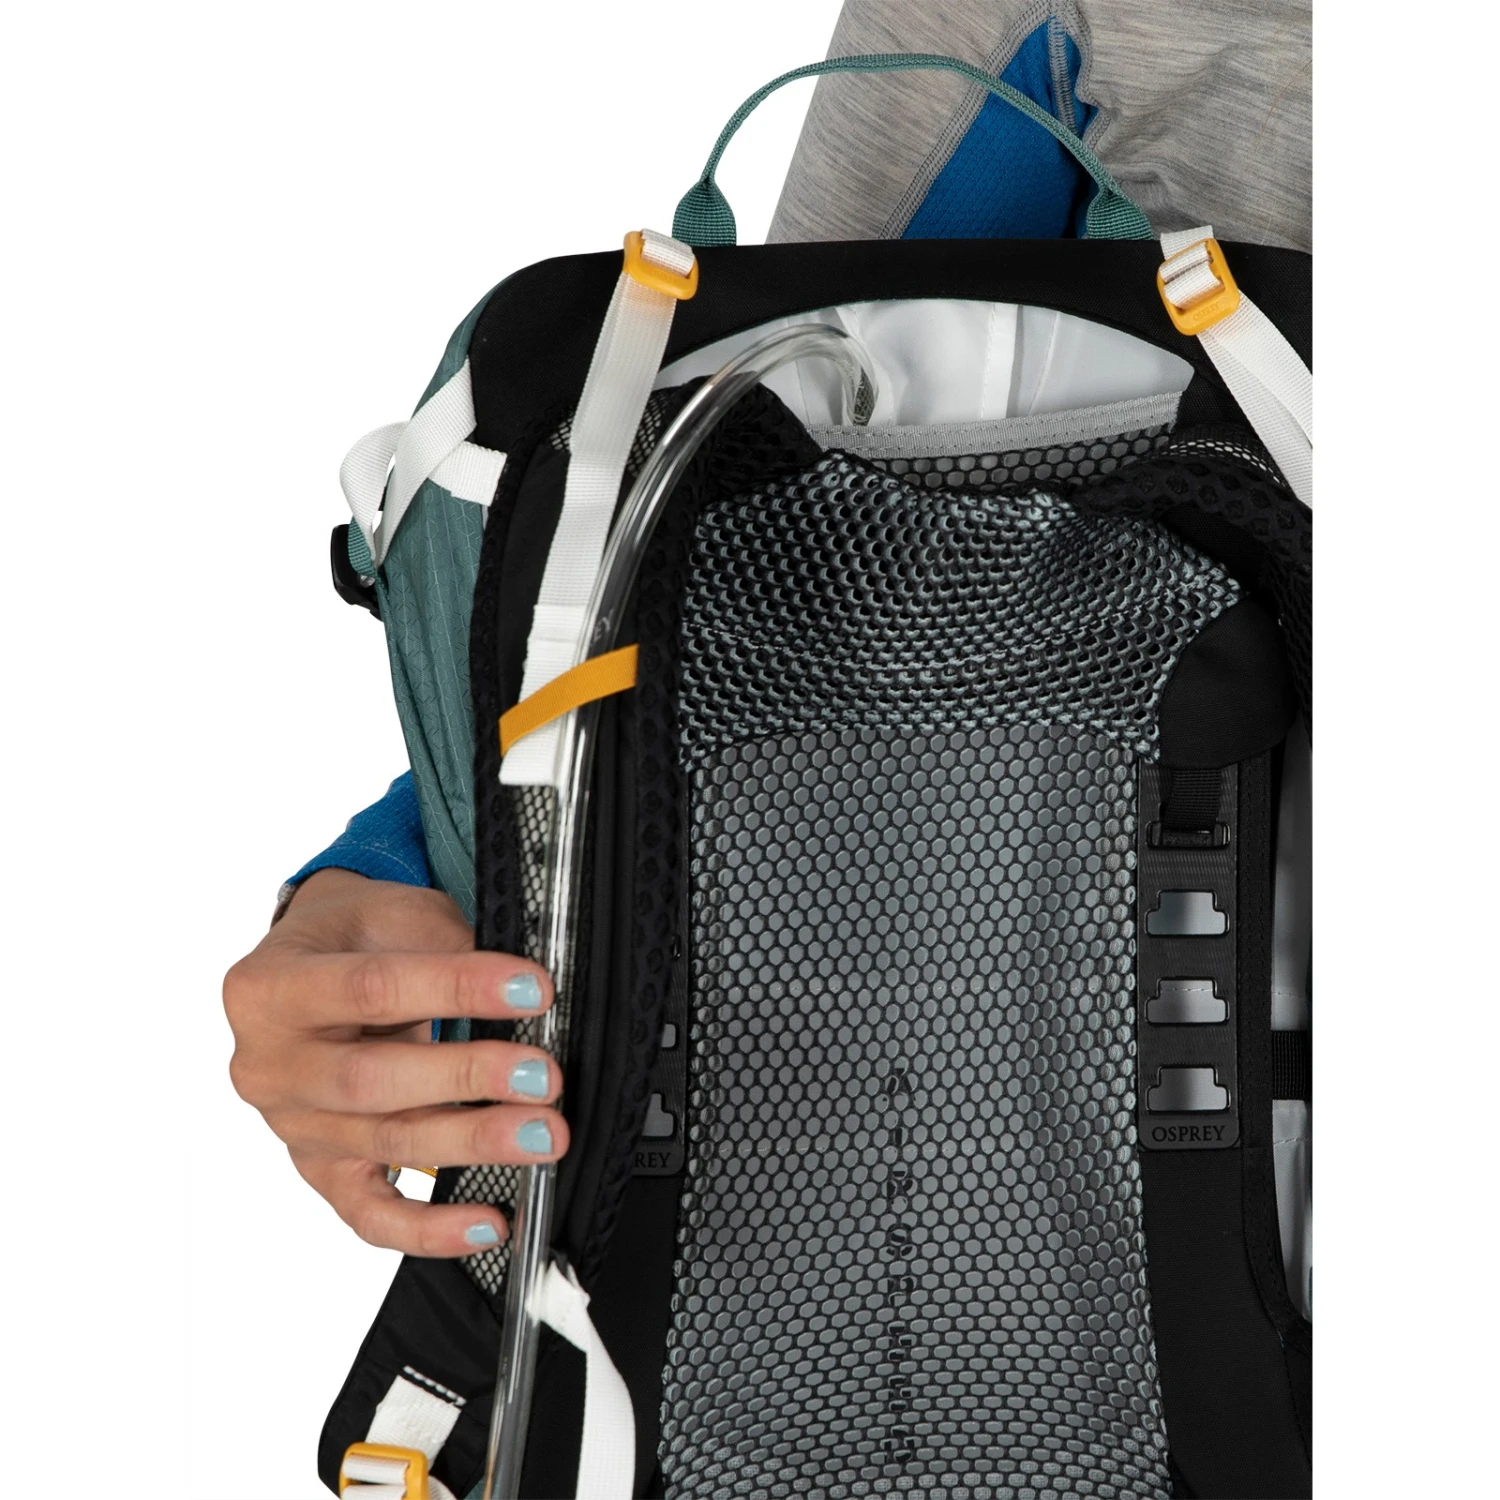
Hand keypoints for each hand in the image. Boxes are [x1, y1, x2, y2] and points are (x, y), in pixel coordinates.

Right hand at [224, 868, 567, 1255]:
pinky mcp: (320, 1171)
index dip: (458, 988)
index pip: (371, 989)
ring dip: (473, 1142)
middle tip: (542, 1075)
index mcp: (269, 988)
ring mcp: (292, 1126)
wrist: (311, 962)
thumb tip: (525, 998)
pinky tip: (489, 1223)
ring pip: (385, 1144)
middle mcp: (268, 1065)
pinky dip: (430, 1229)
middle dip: (468, 1077)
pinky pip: (370, 1214)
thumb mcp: (393, 914)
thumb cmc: (356, 936)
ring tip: (541, 1135)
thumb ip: (446, 949)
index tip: (533, 990)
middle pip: (371, 1080)